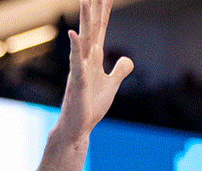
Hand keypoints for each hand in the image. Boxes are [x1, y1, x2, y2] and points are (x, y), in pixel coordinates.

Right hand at [54, 0, 133, 140]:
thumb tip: (128, 59)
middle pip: (92, 27)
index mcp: (94, 58)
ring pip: (84, 39)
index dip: (105, 11)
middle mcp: (85, 58)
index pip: (101, 29)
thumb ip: (119, 71)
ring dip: (84, 20)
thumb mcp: (111, 86)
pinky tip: (74, 34)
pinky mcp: (77, 81)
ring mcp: (80, 68)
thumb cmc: (90, 106)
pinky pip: (76, 62)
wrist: (77, 127)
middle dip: (94, 8)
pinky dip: (75, 48)